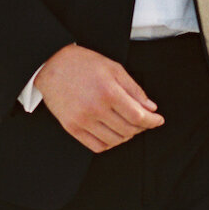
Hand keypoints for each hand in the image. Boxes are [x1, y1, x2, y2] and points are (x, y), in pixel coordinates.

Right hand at [35, 44, 163, 152]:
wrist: (50, 64)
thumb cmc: (82, 63)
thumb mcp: (113, 68)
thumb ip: (134, 89)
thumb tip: (150, 108)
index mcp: (108, 92)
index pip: (138, 116)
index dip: (152, 121)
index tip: (157, 120)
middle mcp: (95, 109)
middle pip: (128, 130)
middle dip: (141, 127)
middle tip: (143, 120)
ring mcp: (82, 120)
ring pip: (114, 141)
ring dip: (126, 136)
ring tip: (127, 126)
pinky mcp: (71, 127)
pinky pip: (97, 146)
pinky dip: (110, 143)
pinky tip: (112, 133)